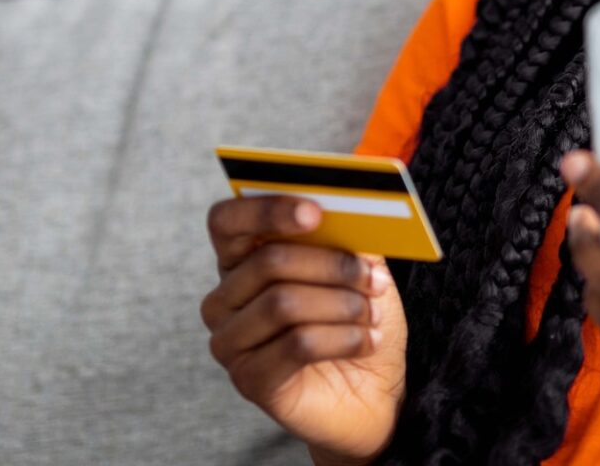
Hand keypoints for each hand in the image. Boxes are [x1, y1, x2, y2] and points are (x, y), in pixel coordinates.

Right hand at [201, 194, 407, 463]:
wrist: (372, 392)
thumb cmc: (357, 319)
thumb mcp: (359, 267)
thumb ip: (347, 234)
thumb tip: (349, 208)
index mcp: (241, 260)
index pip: (226, 221)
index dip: (265, 210)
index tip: (315, 212)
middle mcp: (224, 300)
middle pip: (268, 261)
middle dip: (333, 265)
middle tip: (375, 278)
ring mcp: (230, 343)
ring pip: (284, 303)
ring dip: (343, 304)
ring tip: (373, 313)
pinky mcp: (249, 381)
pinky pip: (297, 345)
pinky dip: (344, 337)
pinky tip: (368, 341)